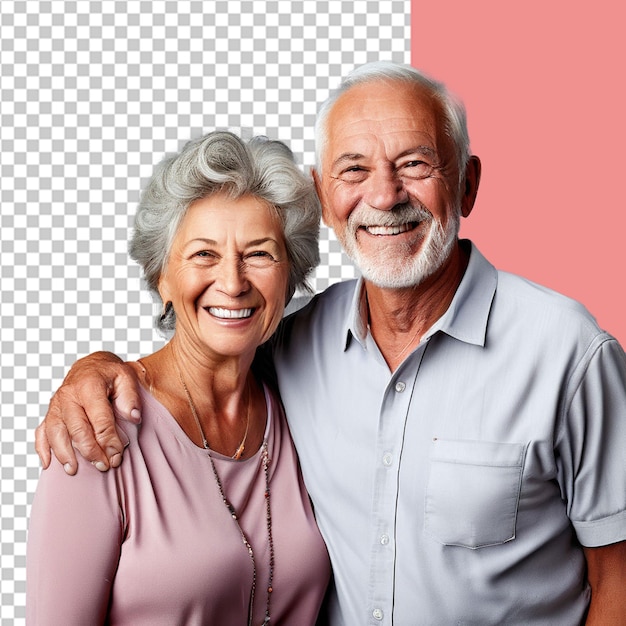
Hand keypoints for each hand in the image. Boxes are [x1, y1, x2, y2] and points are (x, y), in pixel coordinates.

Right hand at [35, 352, 141, 474]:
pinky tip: (48, 464)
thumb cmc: (110, 374)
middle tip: (103, 466)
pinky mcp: (51, 413)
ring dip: (64, 453)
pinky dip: (42, 448)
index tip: (117, 454)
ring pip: (56, 432)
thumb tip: (133, 417)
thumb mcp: (126, 378)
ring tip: (73, 470)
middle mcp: (68, 395)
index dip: (108, 439)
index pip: (99, 418)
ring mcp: (56, 405)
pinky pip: (42, 432)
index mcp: (89, 385)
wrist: (93, 367)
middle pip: (77, 428)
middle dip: (90, 450)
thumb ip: (130, 397)